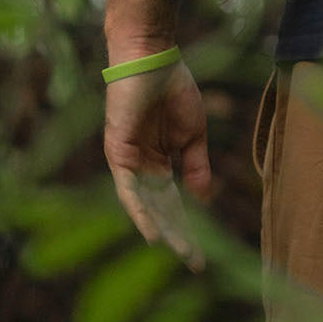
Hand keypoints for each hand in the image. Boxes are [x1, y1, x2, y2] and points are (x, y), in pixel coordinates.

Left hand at [103, 58, 211, 269]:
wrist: (152, 59)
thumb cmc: (173, 89)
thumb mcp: (193, 133)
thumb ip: (196, 165)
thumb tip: (204, 199)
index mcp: (159, 161)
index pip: (173, 201)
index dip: (187, 226)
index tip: (200, 253)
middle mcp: (141, 167)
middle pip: (160, 209)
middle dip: (178, 234)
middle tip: (193, 262)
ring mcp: (128, 163)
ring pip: (145, 205)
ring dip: (162, 229)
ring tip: (178, 252)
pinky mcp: (118, 155)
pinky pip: (128, 190)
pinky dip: (140, 212)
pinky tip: (151, 232)